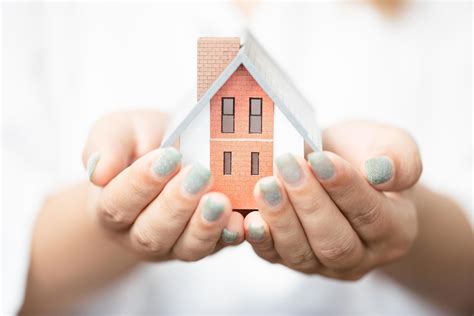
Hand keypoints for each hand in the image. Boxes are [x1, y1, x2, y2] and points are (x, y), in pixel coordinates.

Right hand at [82, 110, 243, 261]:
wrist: (170, 155)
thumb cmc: (141, 142)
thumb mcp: (120, 131)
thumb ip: (107, 146)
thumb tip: (100, 171)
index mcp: (112, 206)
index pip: (118, 203)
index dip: (141, 183)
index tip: (167, 157)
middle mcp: (140, 232)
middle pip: (152, 232)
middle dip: (176, 205)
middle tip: (200, 174)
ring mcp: (175, 243)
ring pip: (185, 247)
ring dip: (204, 226)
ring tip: (219, 200)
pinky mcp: (207, 242)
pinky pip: (217, 248)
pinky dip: (229, 235)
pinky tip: (240, 219)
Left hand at [245, 121, 421, 279]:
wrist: (337, 166)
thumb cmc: (363, 155)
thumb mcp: (391, 145)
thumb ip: (399, 159)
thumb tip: (382, 172)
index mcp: (395, 229)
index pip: (371, 214)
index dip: (344, 188)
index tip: (320, 159)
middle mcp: (361, 256)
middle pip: (335, 242)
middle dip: (308, 203)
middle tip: (287, 166)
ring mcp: (323, 264)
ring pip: (302, 253)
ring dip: (281, 219)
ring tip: (266, 185)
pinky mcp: (290, 259)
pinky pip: (273, 256)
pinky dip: (260, 238)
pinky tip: (249, 217)